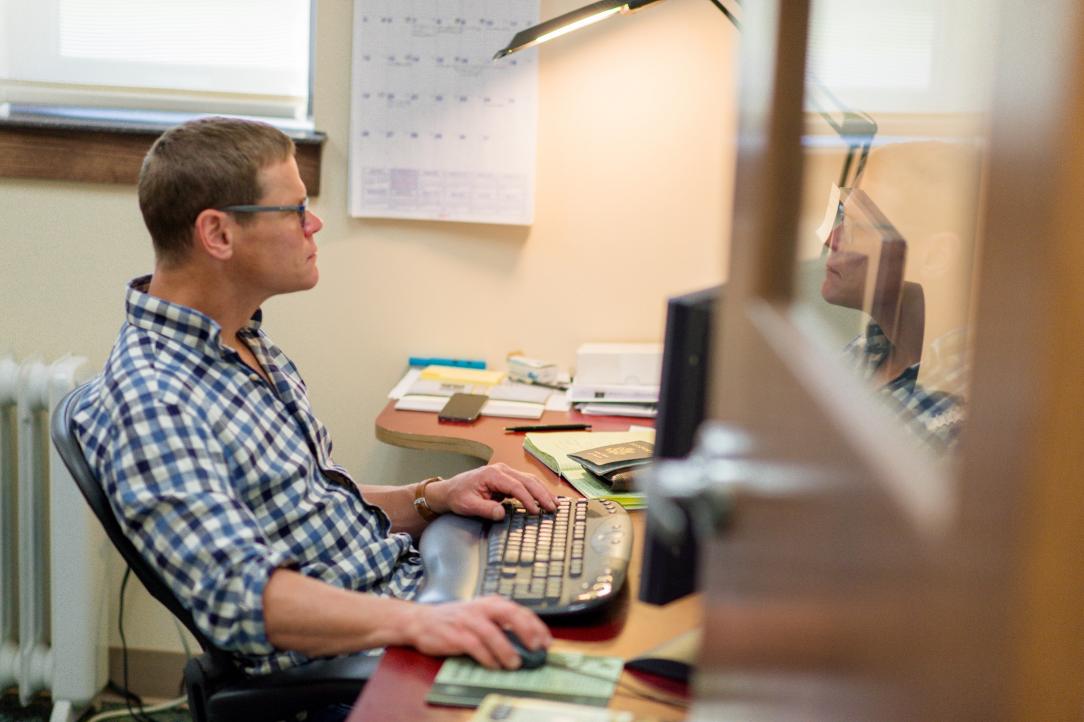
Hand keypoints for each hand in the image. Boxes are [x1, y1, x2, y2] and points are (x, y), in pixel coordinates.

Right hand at [405, 596, 551, 669]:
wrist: (422, 621)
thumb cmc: (455, 620)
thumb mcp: (480, 615)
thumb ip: (500, 624)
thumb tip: (527, 641)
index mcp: (490, 602)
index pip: (519, 611)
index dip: (536, 626)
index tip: (546, 642)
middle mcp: (481, 608)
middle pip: (510, 614)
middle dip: (527, 631)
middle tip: (536, 648)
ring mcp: (468, 621)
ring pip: (493, 633)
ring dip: (507, 650)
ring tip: (515, 664)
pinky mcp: (456, 635)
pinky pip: (475, 646)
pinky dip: (487, 657)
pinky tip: (494, 665)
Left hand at [426, 462, 556, 519]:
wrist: (450, 490)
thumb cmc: (458, 496)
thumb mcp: (468, 505)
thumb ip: (485, 509)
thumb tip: (501, 514)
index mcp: (492, 474)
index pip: (516, 486)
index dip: (528, 499)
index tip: (536, 511)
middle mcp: (501, 470)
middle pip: (527, 480)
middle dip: (542, 494)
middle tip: (553, 507)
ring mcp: (505, 472)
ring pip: (529, 480)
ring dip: (542, 491)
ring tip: (554, 503)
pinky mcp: (507, 478)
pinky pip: (525, 483)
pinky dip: (536, 490)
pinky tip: (544, 498)